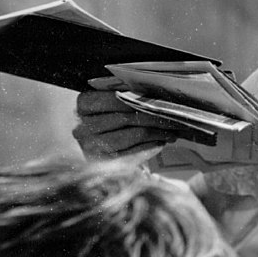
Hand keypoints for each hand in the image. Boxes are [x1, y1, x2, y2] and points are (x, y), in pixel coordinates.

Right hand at [74, 83, 191, 161]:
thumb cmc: (101, 123)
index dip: (141, 99)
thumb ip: (120, 95)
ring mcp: (90, 147)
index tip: (161, 100)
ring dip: (156, 133)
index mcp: (83, 104)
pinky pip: (132, 153)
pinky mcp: (101, 163)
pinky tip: (160, 142)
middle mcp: (83, 126)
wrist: (84, 151)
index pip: (116, 99)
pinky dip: (149, 147)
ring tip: (171, 131)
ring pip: (132, 135)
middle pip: (127, 118)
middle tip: (174, 117)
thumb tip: (150, 93)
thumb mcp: (105, 105)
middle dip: (154, 117)